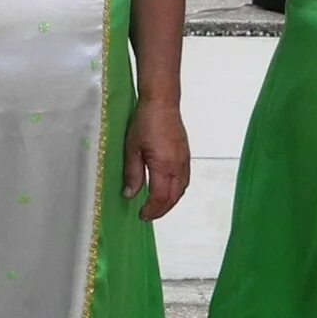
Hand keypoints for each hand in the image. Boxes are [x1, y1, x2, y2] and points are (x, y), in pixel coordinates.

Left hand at [123, 97, 190, 220]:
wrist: (162, 102)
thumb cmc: (145, 122)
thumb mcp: (132, 149)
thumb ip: (132, 174)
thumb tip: (130, 194)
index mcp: (164, 166)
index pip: (160, 197)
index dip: (151, 210)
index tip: (142, 215)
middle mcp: (178, 166)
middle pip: (174, 197)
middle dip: (162, 210)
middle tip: (148, 215)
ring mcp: (184, 160)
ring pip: (182, 189)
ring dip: (171, 202)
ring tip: (157, 206)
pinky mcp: (186, 154)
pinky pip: (185, 179)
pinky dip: (177, 190)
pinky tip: (168, 190)